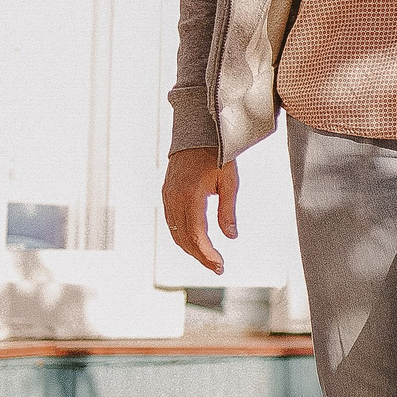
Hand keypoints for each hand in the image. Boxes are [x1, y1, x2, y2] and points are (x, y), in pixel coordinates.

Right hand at [161, 149, 238, 274]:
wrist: (198, 130)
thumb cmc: (218, 154)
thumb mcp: (230, 182)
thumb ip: (227, 211)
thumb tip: (230, 238)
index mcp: (191, 196)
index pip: (197, 235)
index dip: (207, 254)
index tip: (220, 265)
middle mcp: (174, 198)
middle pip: (184, 238)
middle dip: (200, 256)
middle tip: (217, 267)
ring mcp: (167, 196)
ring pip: (175, 232)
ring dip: (190, 248)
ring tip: (208, 258)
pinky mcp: (166, 193)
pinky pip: (171, 222)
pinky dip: (182, 235)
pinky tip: (195, 241)